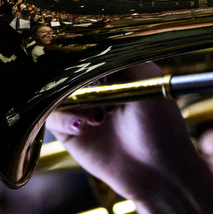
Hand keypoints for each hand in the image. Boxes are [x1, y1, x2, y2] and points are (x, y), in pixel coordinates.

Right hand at [46, 62, 212, 213]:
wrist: (158, 172)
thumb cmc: (161, 126)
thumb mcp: (147, 81)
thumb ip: (118, 59)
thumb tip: (86, 40)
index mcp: (115, 68)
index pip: (87, 49)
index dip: (78, 50)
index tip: (72, 50)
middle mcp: (94, 85)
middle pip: (64, 69)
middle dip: (69, 76)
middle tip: (81, 85)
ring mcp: (80, 107)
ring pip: (54, 93)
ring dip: (69, 100)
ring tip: (97, 116)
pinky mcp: (69, 131)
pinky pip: (51, 117)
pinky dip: (63, 118)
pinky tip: (84, 127)